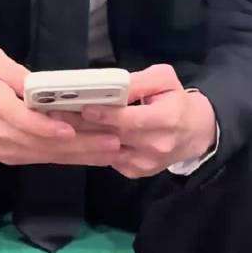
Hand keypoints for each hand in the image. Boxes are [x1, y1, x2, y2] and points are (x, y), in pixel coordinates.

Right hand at [0, 43, 120, 165]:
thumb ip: (10, 71)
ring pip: (45, 155)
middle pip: (41, 143)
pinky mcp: (10, 158)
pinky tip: (92, 155)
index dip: (45, 127)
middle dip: (79, 144)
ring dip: (80, 155)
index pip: (21, 120)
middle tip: (112, 141)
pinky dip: (69, 158)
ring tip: (111, 150)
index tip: (70, 129)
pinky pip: (42, 159)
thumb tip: (36, 84)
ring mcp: (4, 150)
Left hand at [48, 64, 216, 178]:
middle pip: (114, 136)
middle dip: (84, 125)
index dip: (106, 114)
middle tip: (57, 114)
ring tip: (59, 124)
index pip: (130, 119)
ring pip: (107, 151)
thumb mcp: (164, 80)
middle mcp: (155, 146)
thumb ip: (139, 82)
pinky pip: (109, 160)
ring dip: (82, 138)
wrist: (195, 132)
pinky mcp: (136, 172)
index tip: (83, 106)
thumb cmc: (176, 100)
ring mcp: (145, 163)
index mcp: (166, 120)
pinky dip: (92, 148)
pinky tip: (76, 136)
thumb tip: (113, 85)